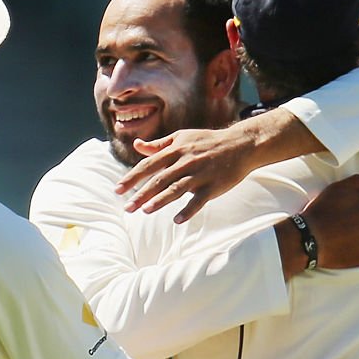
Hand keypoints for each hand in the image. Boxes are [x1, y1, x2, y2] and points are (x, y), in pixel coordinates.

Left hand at [116, 125, 256, 221]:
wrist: (240, 145)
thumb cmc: (208, 142)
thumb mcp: (182, 138)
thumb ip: (159, 145)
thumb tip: (136, 145)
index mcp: (176, 150)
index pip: (149, 164)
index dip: (132, 177)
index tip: (117, 190)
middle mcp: (187, 161)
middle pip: (160, 179)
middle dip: (142, 194)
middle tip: (127, 208)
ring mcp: (201, 174)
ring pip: (177, 189)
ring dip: (161, 200)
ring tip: (145, 210)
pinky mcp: (214, 186)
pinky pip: (199, 200)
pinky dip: (189, 210)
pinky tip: (177, 220)